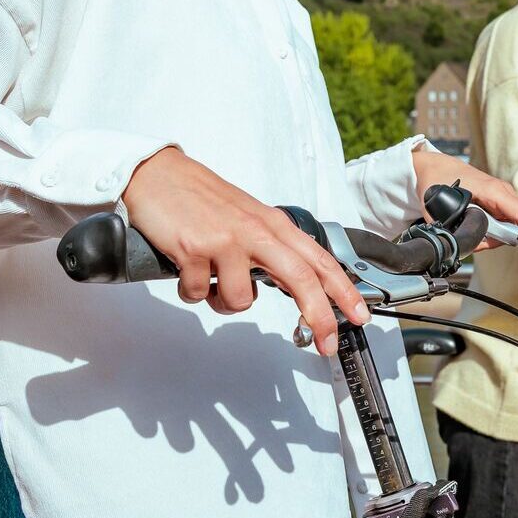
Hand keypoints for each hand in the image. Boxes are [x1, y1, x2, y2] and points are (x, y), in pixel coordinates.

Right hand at [122, 147, 370, 353]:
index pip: (319, 259)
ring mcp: (225, 240)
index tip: (358, 314)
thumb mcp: (249, 217)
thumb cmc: (202, 199)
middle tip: (327, 342)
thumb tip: (293, 285)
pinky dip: (192, 291)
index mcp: (273, 224)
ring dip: (224, 303)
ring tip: (211, 281)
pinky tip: (187, 270)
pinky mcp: (194, 250)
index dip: (343, 290)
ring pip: (240, 300)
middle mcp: (255, 231)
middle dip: (320, 315)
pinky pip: (198, 294)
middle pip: (301, 279)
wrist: (158, 174)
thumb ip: (271, 248)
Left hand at [412, 149, 517, 277]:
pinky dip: (497, 238)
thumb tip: (474, 245)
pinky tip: (479, 236)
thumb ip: (458, 229)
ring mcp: (503, 200)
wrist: (435, 166)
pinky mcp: (498, 206)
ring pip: (514, 229)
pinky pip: (507, 226)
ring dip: (498, 241)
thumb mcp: (440, 208)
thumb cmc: (439, 180)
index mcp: (493, 191)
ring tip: (473, 238)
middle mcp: (503, 194)